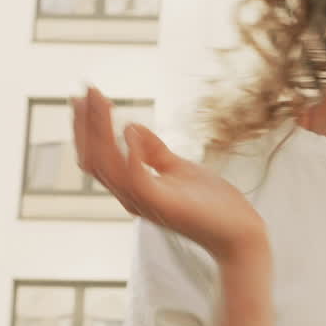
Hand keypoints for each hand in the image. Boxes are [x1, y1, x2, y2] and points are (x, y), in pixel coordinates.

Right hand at [71, 85, 268, 266]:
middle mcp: (131, 196)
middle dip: (87, 124)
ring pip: (108, 167)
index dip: (87, 127)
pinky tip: (128, 130)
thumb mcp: (179, 169)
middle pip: (94, 160)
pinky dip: (130, 154)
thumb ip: (154, 152)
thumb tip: (131, 127)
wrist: (239, 234)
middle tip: (85, 90)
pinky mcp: (164, 205)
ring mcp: (145, 202)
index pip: (97, 156)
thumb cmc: (212, 205)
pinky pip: (136, 180)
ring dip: (100, 131)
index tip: (86, 96)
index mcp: (132, 188)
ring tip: (100, 102)